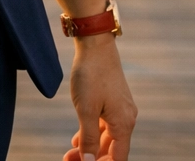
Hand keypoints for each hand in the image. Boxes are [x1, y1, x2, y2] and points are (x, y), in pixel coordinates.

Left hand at [62, 35, 136, 160]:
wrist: (96, 45)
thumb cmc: (91, 75)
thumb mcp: (86, 109)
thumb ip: (89, 137)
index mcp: (123, 125)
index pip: (118, 158)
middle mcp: (126, 120)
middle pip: (111, 150)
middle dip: (91, 158)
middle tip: (68, 159)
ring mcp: (121, 110)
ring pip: (107, 138)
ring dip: (90, 147)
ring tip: (71, 153)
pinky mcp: (113, 102)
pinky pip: (105, 125)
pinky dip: (92, 134)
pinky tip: (78, 139)